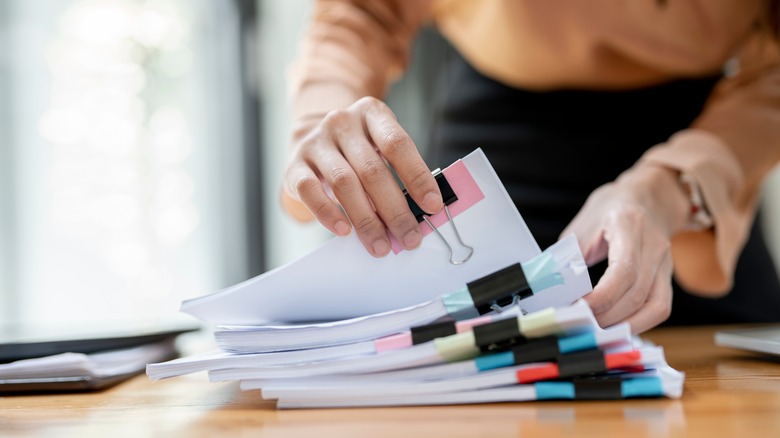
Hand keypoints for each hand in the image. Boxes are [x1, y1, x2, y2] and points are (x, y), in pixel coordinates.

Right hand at [281, 97, 443, 256]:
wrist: (310, 138)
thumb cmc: (356, 150)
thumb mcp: (379, 147)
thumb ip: (398, 172)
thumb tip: (420, 212)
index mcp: (372, 114)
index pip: (398, 144)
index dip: (418, 176)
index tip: (433, 206)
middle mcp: (342, 123)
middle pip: (372, 170)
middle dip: (395, 210)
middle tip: (409, 238)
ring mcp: (315, 142)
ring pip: (344, 183)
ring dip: (365, 220)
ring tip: (380, 245)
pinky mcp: (294, 165)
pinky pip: (309, 190)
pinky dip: (328, 213)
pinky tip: (344, 231)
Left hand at [560, 165, 689, 332]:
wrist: (649, 196)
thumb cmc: (611, 209)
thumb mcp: (584, 225)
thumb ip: (570, 255)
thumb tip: (551, 288)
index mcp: (629, 225)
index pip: (624, 271)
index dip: (601, 297)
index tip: (578, 308)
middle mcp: (654, 245)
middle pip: (637, 294)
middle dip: (607, 316)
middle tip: (580, 323)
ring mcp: (666, 263)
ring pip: (656, 307)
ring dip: (624, 325)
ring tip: (597, 330)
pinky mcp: (668, 277)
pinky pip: (660, 308)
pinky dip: (639, 323)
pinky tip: (616, 326)